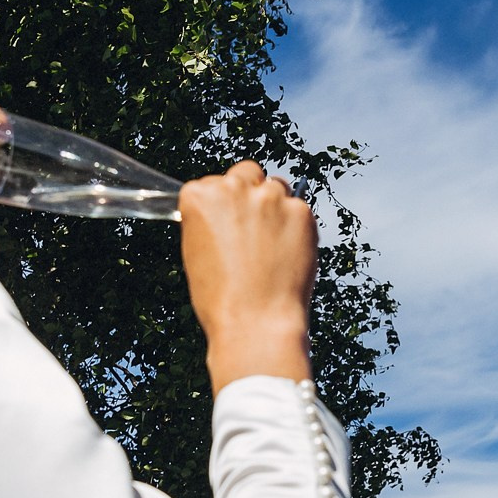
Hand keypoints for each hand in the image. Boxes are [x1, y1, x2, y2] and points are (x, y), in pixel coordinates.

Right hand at [177, 161, 315, 390]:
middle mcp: (233, 188)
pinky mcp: (301, 211)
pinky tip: (289, 254)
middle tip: (254, 228)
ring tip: (273, 246)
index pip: (213, 184)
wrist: (256, 324)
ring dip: (276, 207)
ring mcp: (269, 197)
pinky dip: (297, 226)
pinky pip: (300, 209)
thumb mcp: (197, 253)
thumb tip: (230, 212)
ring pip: (277, 187)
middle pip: (246, 174)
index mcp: (198, 196)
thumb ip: (212, 221)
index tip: (227, 224)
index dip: (222, 206)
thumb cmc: (221, 300)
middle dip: (250, 194)